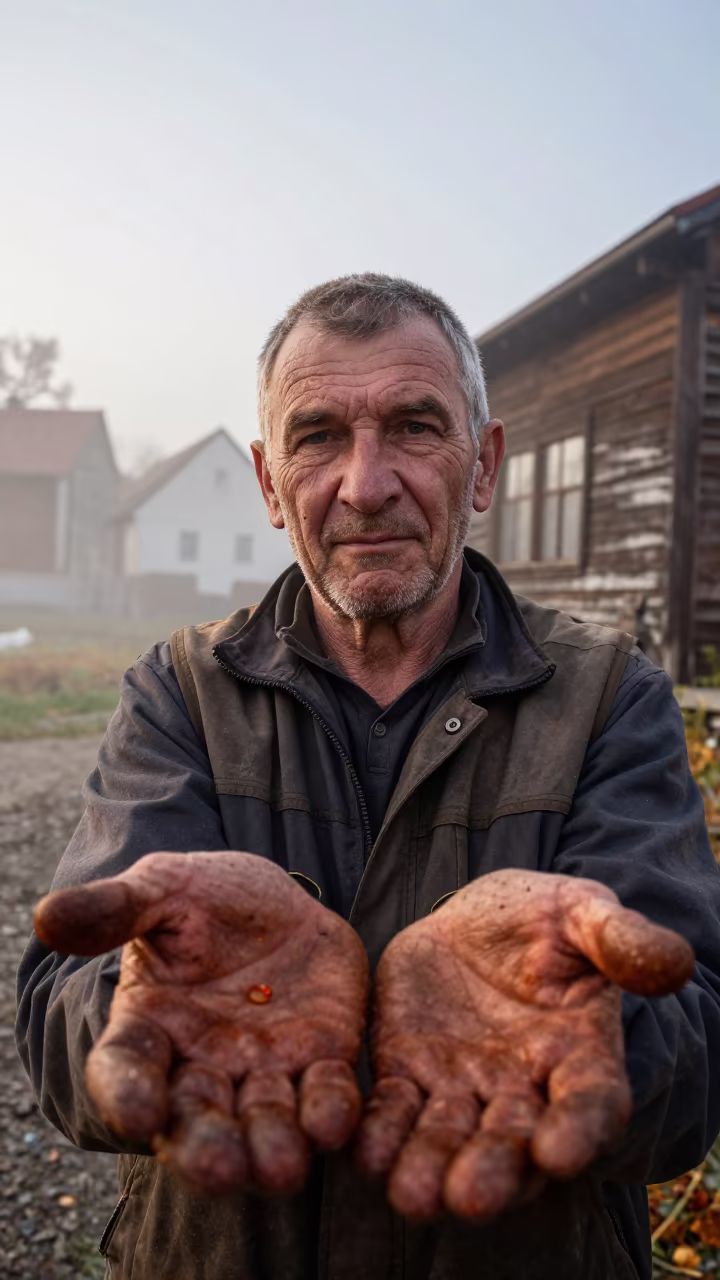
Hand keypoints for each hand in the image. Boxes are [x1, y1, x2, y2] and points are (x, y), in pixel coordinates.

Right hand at [35, 851, 367, 1195]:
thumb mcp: (162, 887)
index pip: (124, 1072)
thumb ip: (114, 908)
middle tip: (219, 1167)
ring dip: (271, 1148)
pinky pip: (327, 1098)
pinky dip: (331, 1114)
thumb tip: (46, 917)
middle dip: (206, 1149)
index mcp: (148, 1028)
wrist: (280, 901)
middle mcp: (201, 1066)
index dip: (126, 1096)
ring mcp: (263, 1072)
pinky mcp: (321, 1064)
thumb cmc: (205, 897)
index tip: (136, 1115)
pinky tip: (334, 1121)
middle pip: (194, 1122)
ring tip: (282, 1166)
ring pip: (263, 1126)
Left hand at [356, 869, 693, 1220]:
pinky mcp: (407, 1076)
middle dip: (494, 1171)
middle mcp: (523, 1090)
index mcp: (580, 1055)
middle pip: (514, 1143)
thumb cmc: (542, 919)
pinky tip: (363, 1153)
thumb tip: (673, 962)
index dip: (578, 1130)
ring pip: (449, 1140)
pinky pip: (393, 1113)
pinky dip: (379, 1137)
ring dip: (430, 1169)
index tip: (561, 1155)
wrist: (475, 921)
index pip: (590, 1103)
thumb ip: (618, 938)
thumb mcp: (580, 912)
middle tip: (471, 1197)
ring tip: (413, 1195)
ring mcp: (462, 1089)